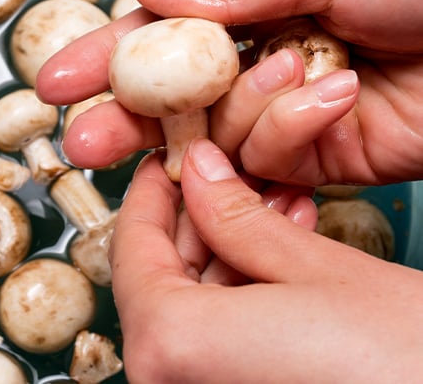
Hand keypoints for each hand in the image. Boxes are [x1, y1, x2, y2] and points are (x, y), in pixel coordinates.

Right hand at [36, 0, 422, 185]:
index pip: (165, 38)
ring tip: (293, 71)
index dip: (109, 57)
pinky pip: (273, 159)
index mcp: (257, 10)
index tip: (58, 80)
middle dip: (125, 122)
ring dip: (245, 108)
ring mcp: (286, 118)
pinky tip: (330, 97)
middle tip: (82, 141)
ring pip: (221, 136)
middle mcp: (261, 66)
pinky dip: (291, 129)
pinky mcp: (318, 160)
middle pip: (173, 104)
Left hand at [110, 138, 422, 382]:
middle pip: (161, 276)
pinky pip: (218, 334)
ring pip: (193, 302)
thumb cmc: (403, 364)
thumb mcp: (313, 269)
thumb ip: (238, 218)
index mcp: (173, 347)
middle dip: (201, 219)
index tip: (168, 163)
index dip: (149, 194)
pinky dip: (242, 291)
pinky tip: (281, 254)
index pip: (133, 249)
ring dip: (230, 251)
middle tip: (230, 177)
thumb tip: (201, 172)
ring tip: (274, 207)